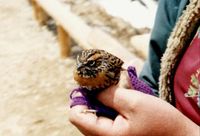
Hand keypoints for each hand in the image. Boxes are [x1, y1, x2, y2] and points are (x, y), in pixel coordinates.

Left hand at [69, 86, 198, 135]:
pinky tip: (121, 97)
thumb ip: (110, 94)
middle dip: (93, 96)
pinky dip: (109, 104)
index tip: (90, 83)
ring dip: (102, 99)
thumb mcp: (134, 103)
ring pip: (94, 114)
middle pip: (83, 114)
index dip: (80, 97)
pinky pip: (104, 116)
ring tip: (116, 90)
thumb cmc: (159, 121)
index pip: (76, 116)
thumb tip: (92, 87)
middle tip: (105, 84)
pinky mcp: (116, 132)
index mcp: (106, 135)